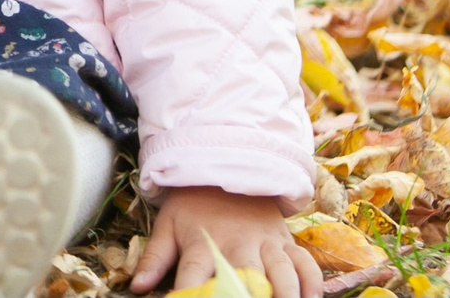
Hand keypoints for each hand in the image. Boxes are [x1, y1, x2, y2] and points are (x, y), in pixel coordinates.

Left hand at [130, 188, 319, 297]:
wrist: (222, 165)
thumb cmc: (192, 204)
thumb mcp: (167, 226)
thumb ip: (154, 259)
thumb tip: (137, 287)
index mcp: (201, 245)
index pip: (194, 280)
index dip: (192, 296)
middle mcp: (236, 246)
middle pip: (245, 280)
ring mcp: (265, 243)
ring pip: (281, 274)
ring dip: (284, 294)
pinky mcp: (285, 241)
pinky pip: (305, 263)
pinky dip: (312, 283)